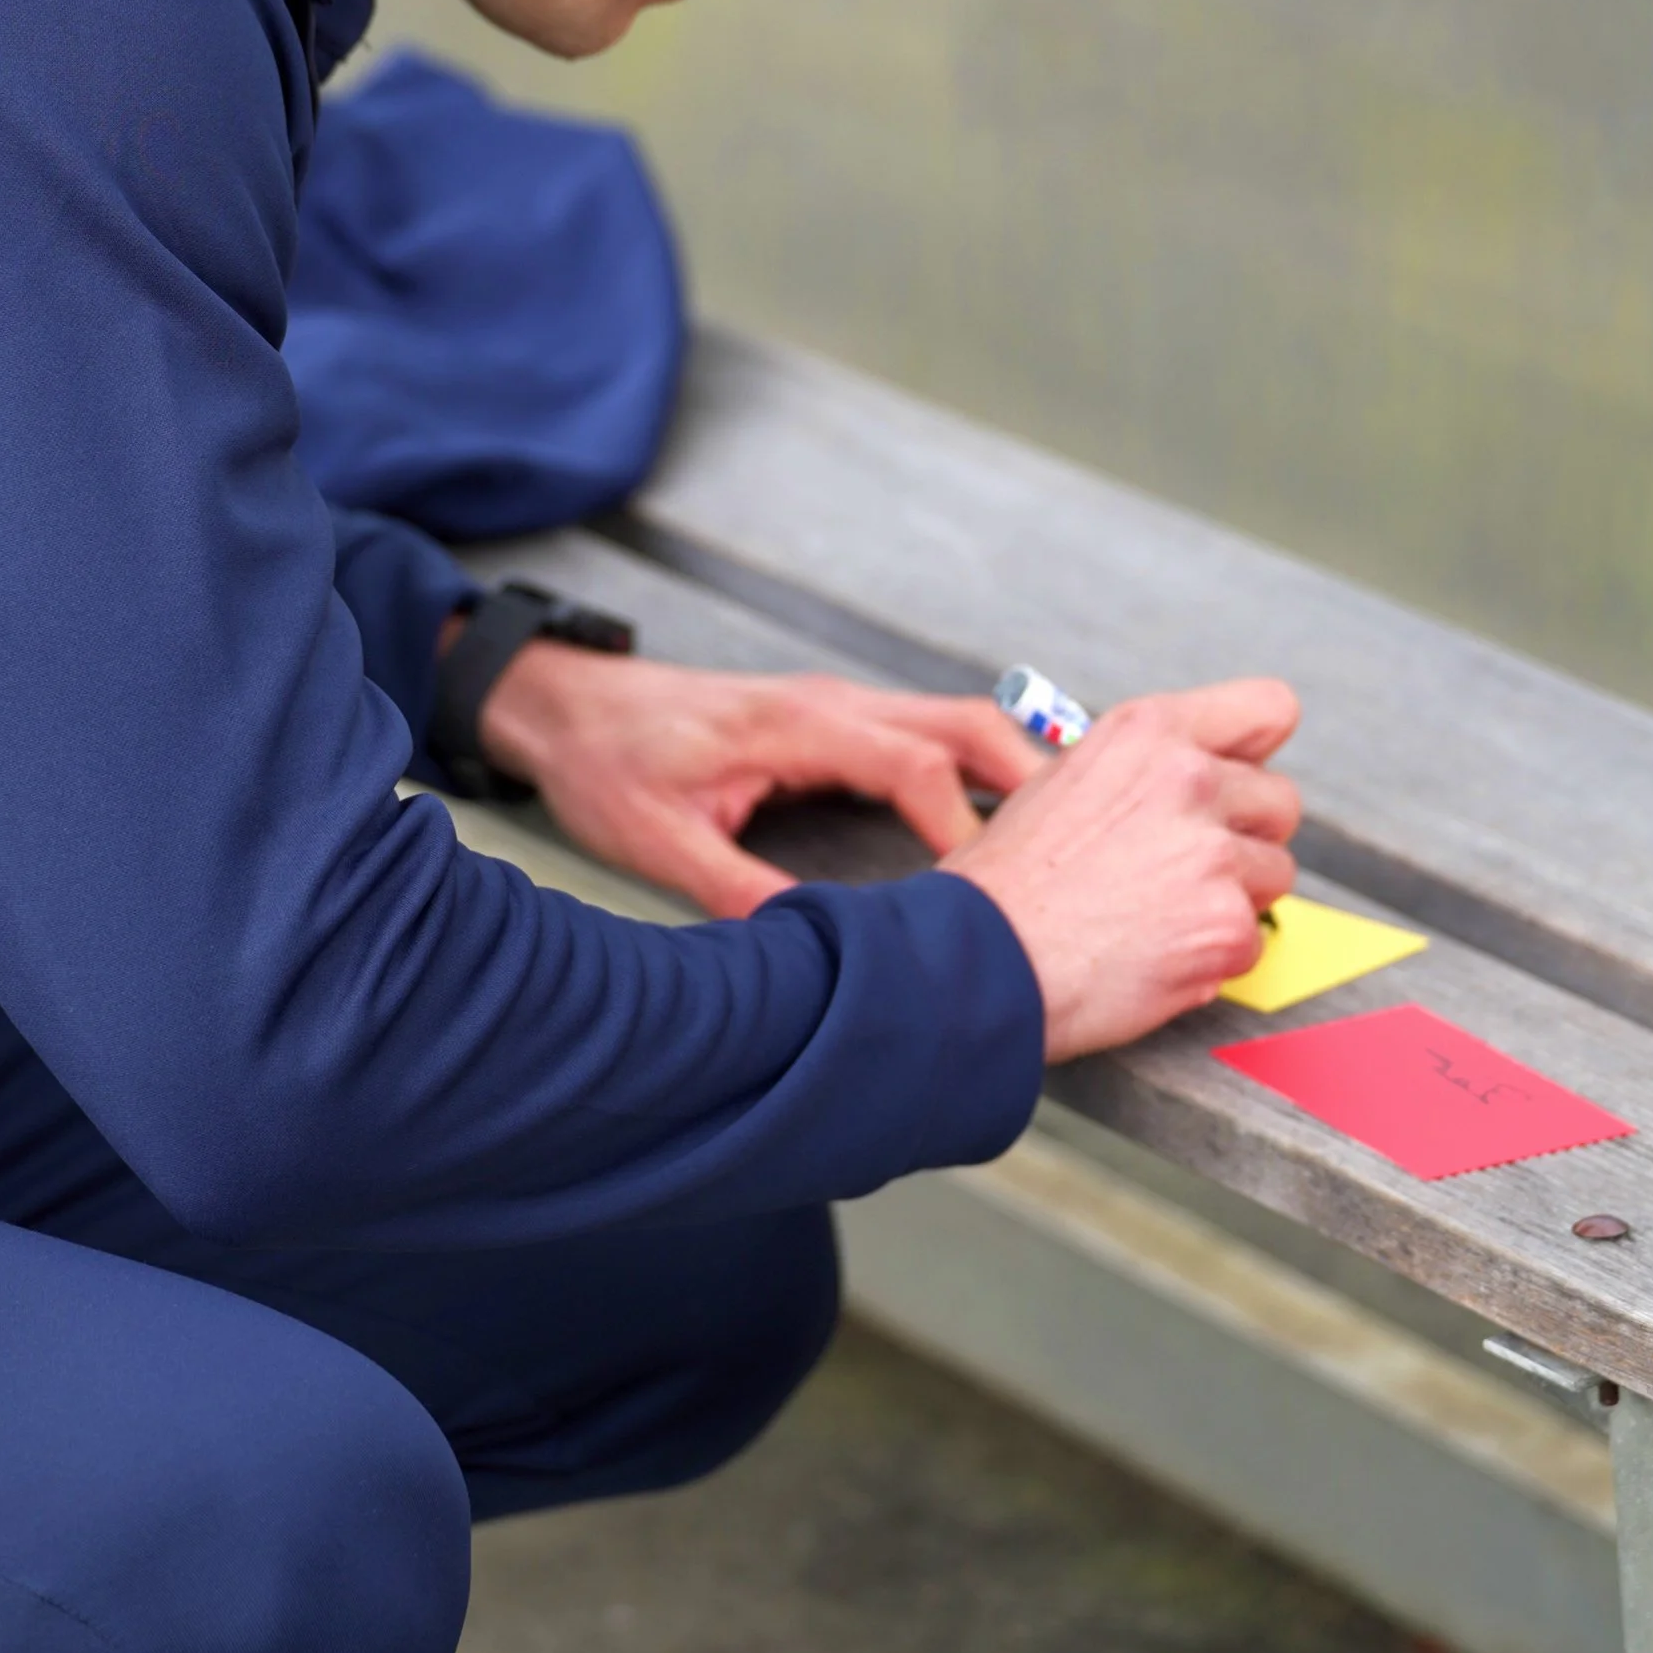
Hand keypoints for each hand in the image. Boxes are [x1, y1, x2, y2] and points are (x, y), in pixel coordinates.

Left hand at [477, 647, 1052, 917]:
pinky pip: (931, 737)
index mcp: (798, 725)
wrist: (566, 707)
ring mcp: (841, 708)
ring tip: (1073, 838)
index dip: (962, 827)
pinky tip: (1007, 822)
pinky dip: (979, 772)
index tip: (994, 890)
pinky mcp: (837, 724)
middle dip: (1032, 780)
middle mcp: (834, 705)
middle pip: (963, 726)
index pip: (913, 764)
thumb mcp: (660, 842)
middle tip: (1087, 846)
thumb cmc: (608, 766)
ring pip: (956, 726)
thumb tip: (816, 947)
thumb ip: (736, 889)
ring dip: (1015, 773)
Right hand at [941, 680, 1301, 1061]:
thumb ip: (1142, 771)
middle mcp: (1187, 778)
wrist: (977, 961)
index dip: (1256, 753)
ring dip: (1230, 900)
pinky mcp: (1224, 925)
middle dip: (1244, 839)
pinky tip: (1153, 957)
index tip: (1240, 782)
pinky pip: (1252, 943)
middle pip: (1280, 802)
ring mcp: (1212, 853)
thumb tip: (1196, 778)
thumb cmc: (1004, 885)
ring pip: (1273, 874)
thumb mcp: (1064, 781)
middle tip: (1181, 870)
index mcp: (1147, 732)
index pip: (1267, 709)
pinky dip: (1212, 959)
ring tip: (1157, 918)